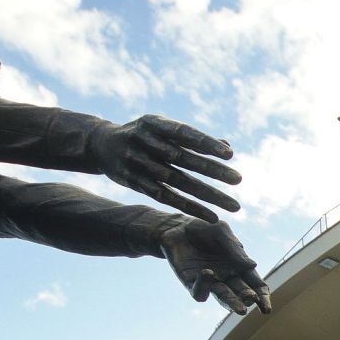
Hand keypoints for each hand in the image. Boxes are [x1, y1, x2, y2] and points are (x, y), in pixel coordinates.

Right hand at [88, 115, 240, 221]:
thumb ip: (191, 138)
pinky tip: (211, 216)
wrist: (101, 144)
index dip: (205, 143)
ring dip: (207, 195)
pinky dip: (189, 207)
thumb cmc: (143, 134)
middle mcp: (144, 141)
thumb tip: (226, 147)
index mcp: (153, 123)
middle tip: (238, 179)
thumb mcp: (161, 128)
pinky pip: (165, 197)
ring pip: (176, 181)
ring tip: (233, 205)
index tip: (229, 155)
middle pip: (182, 158)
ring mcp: (137, 163)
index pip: (184, 133)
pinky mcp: (134, 183)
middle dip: (212, 170)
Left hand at [160, 220, 272, 313]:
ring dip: (232, 303)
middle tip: (252, 300)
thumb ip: (235, 248)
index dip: (263, 296)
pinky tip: (209, 273)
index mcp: (239, 266)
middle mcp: (226, 277)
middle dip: (249, 299)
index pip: (255, 284)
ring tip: (241, 309)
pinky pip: (199, 291)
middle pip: (241, 293)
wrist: (177, 226)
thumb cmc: (203, 228)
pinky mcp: (190, 282)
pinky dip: (204, 285)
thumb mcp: (222, 232)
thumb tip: (253, 265)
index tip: (266, 307)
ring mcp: (209, 281)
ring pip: (223, 297)